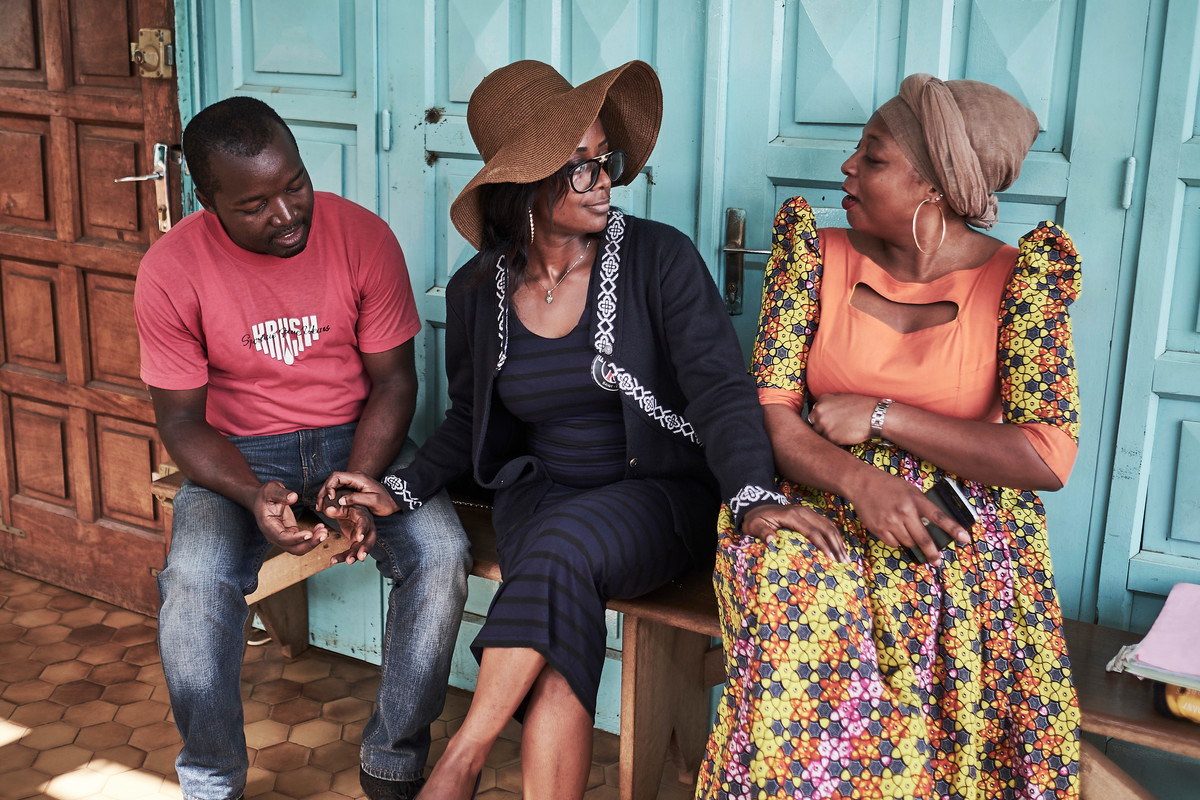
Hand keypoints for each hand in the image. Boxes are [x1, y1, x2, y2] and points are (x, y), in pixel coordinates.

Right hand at [255, 480, 327, 554]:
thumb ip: (281, 494)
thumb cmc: (265, 494)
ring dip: (313, 542)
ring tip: (325, 532)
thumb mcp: (271, 489)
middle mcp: (274, 536)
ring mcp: (283, 537)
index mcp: (268, 526)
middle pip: (293, 548)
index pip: (282, 538)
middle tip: (323, 535)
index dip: (296, 538)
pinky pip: (302, 541)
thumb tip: (294, 497)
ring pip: (299, 547)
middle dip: (309, 544)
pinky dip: (313, 537)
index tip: (309, 534)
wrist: (262, 499)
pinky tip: (321, 528)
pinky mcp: (290, 534)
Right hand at [317, 471, 400, 517]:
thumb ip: (356, 499)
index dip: (330, 486)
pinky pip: (338, 490)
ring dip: (325, 494)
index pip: (337, 476)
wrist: (394, 500)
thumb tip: (340, 500)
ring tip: (320, 507)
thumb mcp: (372, 501)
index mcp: (358, 478)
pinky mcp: (353, 489)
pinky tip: (327, 505)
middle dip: (324, 491)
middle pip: (332, 480)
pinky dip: (331, 497)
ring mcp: (353, 483)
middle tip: (319, 505)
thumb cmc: (385, 501)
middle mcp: (354, 478)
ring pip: (334, 485)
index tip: (331, 498)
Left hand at [327, 503, 375, 565]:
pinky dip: (344, 556)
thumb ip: (336, 510)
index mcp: (363, 516)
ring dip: (354, 556)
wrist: (350, 510)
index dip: (362, 530)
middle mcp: (366, 528)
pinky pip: (351, 551)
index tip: (359, 538)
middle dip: (365, 549)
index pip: (364, 523)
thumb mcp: (342, 506)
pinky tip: (334, 560)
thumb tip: (328, 510)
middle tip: (361, 557)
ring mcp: (363, 537)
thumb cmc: (348, 507)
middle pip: (369, 539)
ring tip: (348, 561)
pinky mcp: (357, 543)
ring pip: (360, 548)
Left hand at [741, 503, 848, 562]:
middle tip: (843, 562)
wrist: (756, 507)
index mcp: (792, 516)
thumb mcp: (754, 526)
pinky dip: (835, 536)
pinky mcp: (810, 515)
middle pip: (826, 528)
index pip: (813, 532)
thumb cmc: (756, 520)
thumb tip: (772, 540)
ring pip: (829, 526)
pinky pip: (827, 524)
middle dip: (836, 546)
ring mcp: (808, 512)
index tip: (831, 559)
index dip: (823, 545)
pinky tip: (840, 548)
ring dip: (839, 542)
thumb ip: (762, 532)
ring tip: (846, 558)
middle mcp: (803, 512)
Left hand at [808, 393, 878, 445]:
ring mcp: (823, 425)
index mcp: (822, 400)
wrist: (874, 416)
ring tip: (840, 432)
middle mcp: (819, 411)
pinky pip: (827, 441)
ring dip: (826, 434)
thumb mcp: (842, 397)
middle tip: (833, 428)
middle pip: (812, 423)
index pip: (814, 412)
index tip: (827, 421)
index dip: (820, 418)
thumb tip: (821, 409)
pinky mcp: (830, 437)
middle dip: (820, 426)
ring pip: (818, 433)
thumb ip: (829, 403)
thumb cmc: (862, 406)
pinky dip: (834, 441)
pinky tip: (844, 436)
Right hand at [849, 470, 968, 565]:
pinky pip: (894, 543)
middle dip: (932, 552)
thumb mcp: (909, 490)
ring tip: (905, 530)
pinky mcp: (878, 528)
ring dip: (911, 542)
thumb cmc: (888, 486)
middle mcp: (904, 511)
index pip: (938, 517)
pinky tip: (892, 529)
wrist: (861, 483)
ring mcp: (891, 521)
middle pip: (923, 538)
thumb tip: (933, 527)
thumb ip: (921, 506)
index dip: (953, 529)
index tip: (965, 539)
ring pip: (908, 543)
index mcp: (915, 500)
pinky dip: (896, 540)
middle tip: (937, 561)